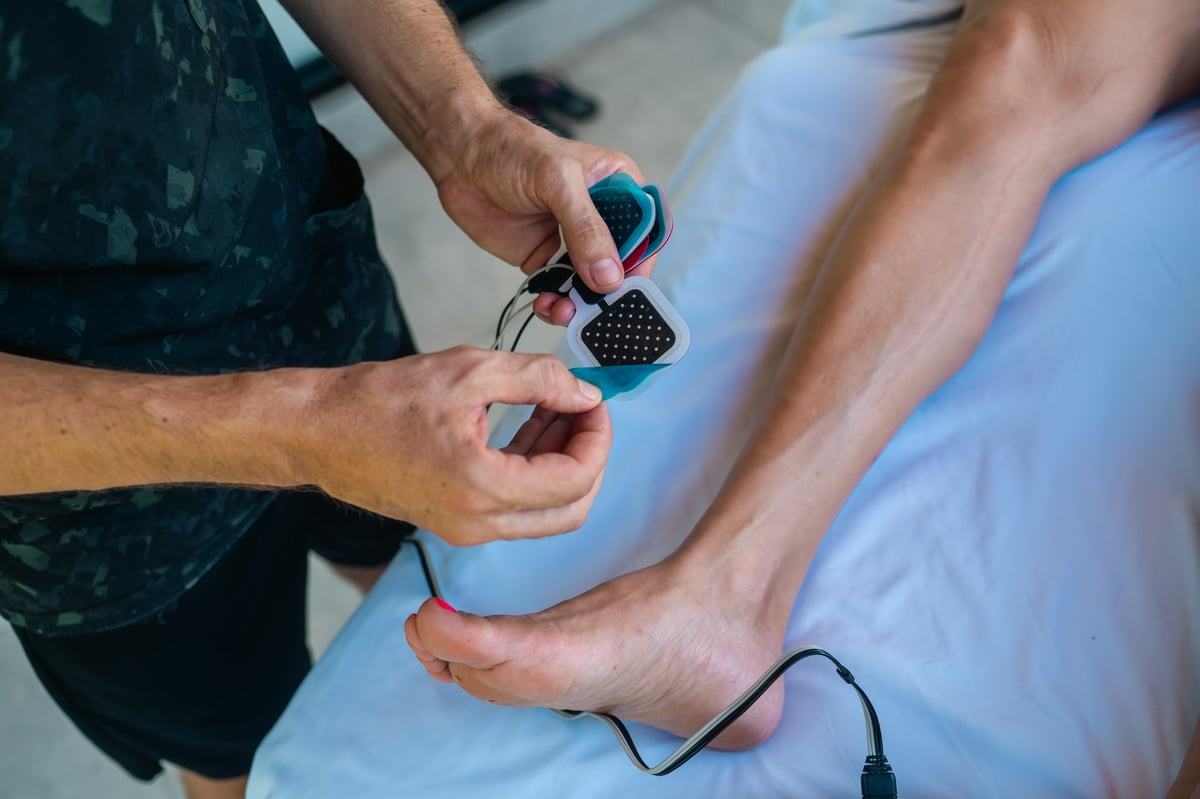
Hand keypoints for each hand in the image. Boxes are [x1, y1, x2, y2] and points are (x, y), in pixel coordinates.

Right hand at [296, 346, 610, 545]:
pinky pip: (515, 508)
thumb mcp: (468, 371)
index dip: (597, 437)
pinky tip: (531, 425)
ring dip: (562, 462)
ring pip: (545, 512)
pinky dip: (533, 471)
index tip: (593, 400)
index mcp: (483, 489)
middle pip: (571, 508)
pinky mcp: (455, 523)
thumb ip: (538, 380)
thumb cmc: (378, 401)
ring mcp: (466, 530)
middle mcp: (478, 524)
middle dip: (588, 456)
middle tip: (584, 409)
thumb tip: (585, 394)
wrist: (316, 432)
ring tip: (557, 408)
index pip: (575, 480)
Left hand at [434, 108, 655, 325]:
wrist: (461, 156)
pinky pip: (560, 288)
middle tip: (592, 310)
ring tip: (562, 311)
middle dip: (608, 291)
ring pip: (590, 283)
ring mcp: (572, 239)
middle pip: (620, 264)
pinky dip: (556, 302)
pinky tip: (546, 306)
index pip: (645, 231)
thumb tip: (609, 276)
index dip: (639, 263)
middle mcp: (600, 216)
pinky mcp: (545, 256)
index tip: (624, 288)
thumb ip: (586, 228)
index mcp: (617, 186)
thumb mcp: (557, 181)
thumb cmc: (512, 149)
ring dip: (580, 302)